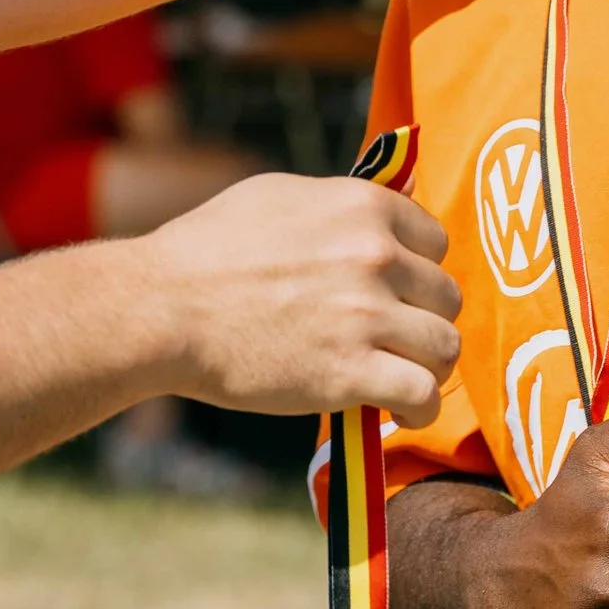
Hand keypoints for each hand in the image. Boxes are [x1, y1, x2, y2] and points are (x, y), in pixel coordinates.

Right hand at [141, 169, 461, 419]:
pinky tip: (399, 412)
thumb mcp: (279, 196)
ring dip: (430, 367)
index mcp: (362, 207)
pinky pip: (422, 394)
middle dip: (425, 320)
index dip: (419, 272)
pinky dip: (418, 408)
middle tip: (397, 341)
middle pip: (446, 296)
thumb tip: (383, 209)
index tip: (398, 295)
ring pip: (445, 347)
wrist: (163, 308)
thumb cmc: (207, 249)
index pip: (436, 242)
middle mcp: (375, 256)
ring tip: (405, 379)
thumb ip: (340, 204)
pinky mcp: (350, 372)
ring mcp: (366, 315)